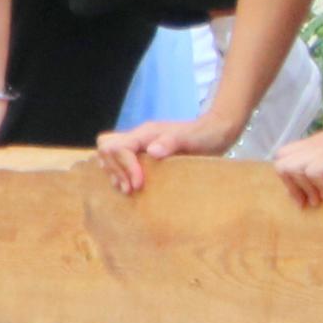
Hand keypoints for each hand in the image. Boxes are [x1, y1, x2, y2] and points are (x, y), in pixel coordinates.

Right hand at [96, 107, 241, 197]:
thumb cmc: (205, 136)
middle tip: (130, 188)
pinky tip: (129, 186)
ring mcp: (138, 145)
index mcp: (146, 133)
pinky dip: (118, 174)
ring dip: (114, 173)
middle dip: (114, 170)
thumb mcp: (192, 138)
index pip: (119, 147)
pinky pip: (118, 161)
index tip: (138, 184)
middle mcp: (137, 137)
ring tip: (128, 189)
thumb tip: (152, 151)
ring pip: (108, 154)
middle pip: (107, 148)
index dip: (125, 167)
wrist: (215, 132)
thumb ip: (172, 142)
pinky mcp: (140, 155)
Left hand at [269, 115, 322, 207]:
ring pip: (289, 167)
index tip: (303, 197)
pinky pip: (311, 171)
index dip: (287, 180)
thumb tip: (311, 192)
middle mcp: (318, 143)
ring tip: (322, 197)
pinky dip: (317, 186)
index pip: (282, 157)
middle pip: (280, 163)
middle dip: (290, 186)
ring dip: (303, 188)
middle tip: (310, 201)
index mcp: (317, 142)